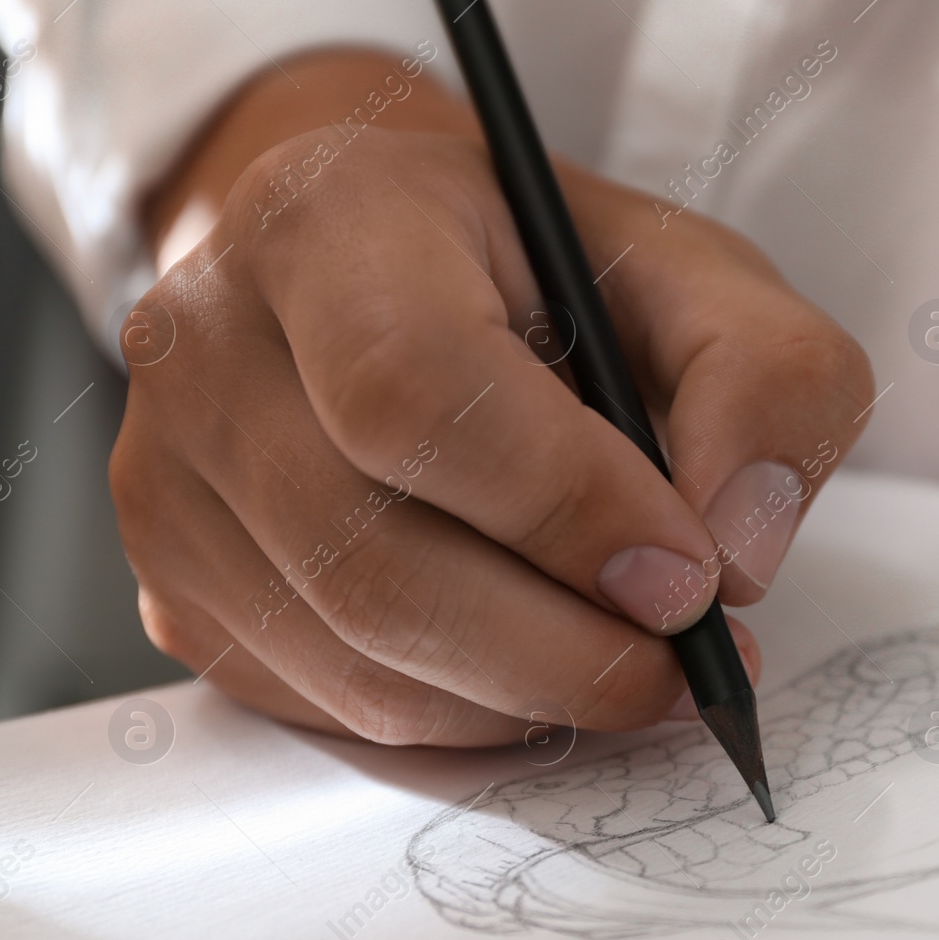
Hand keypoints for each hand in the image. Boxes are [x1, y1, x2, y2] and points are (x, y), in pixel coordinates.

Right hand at [113, 50, 872, 743]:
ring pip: (357, 662)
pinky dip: (465, 717)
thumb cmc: (549, 276)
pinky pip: (331, 707)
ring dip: (528, 698)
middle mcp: (209, 347)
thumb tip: (739, 557)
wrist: (393, 282)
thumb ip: (768, 382)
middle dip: (566, 650)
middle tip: (687, 667)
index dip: (564, 507)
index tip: (689, 581)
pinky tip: (532, 661)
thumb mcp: (699, 279)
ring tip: (627, 661)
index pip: (416, 388)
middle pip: (375, 562)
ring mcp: (170, 479)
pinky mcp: (180, 585)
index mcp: (331, 222)